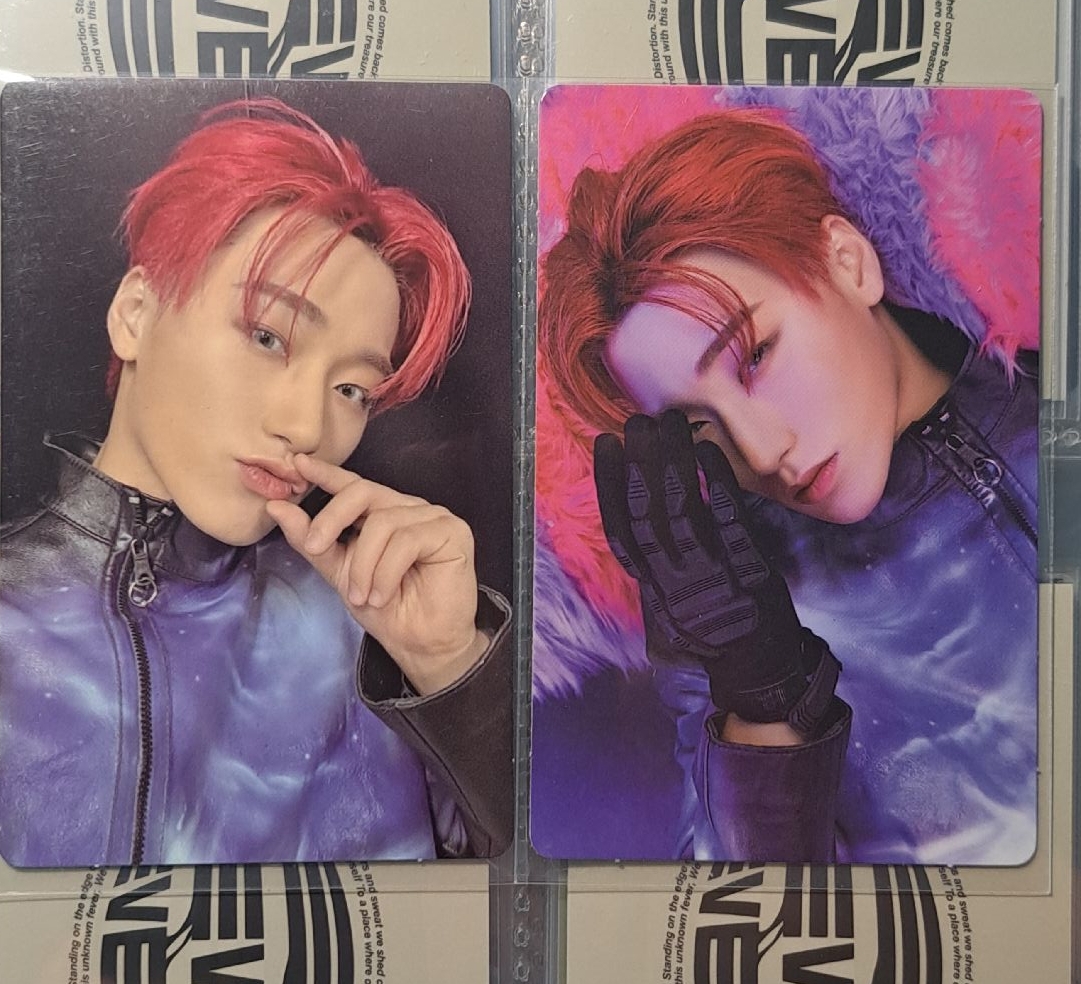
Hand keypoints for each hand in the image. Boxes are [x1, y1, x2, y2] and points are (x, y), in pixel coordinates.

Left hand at [266, 454, 485, 694]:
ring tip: (363, 597)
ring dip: (364, 565)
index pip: (354, 486)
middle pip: (363, 492)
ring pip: (382, 522)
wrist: (419, 645)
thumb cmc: (386, 610)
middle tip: (315, 547)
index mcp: (382, 513)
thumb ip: (312, 541)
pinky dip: (387, 571)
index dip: (327, 473)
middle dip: (332, 518)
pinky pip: (407, 540)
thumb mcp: (340, 573)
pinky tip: (382, 594)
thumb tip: (276, 509)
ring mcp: (432, 517)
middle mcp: (408, 508)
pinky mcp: (452, 532)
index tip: (297, 464)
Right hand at [593, 410, 838, 737]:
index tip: (605, 446)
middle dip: (640, 465)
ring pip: (681, 511)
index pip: (621, 531)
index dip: (609, 486)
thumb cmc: (714, 632)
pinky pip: (728, 520)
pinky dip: (715, 482)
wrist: (759, 672)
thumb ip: (653, 568)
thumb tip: (637, 523)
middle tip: (637, 422)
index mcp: (653, 589)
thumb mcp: (671, 608)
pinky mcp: (748, 571)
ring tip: (670, 423)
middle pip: (647, 515)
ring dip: (674, 463)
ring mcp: (711, 577)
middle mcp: (674, 583)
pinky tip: (708, 450)